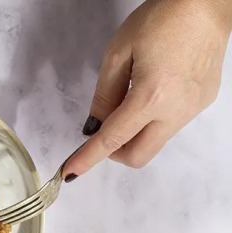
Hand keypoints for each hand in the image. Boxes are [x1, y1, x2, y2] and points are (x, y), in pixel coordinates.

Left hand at [64, 0, 231, 178]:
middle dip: (115, 152)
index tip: (70, 171)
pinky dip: (153, 120)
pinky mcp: (203, 102)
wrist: (207, 3)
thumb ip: (104, 95)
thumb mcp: (118, 53)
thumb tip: (94, 126)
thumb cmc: (162, 19)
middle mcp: (176, 110)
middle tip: (103, 129)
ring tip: (130, 98)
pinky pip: (172, 125)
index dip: (87, 158)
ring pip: (156, 142)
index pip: (112, 140)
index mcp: (151, 97)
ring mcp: (193, 108)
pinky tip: (153, 90)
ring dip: (135, 134)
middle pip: (138, 156)